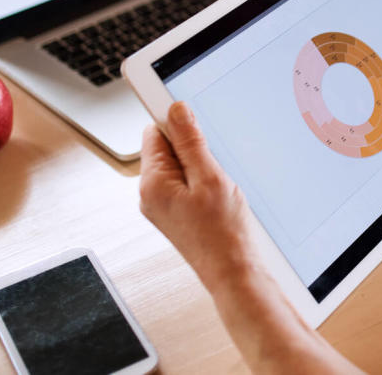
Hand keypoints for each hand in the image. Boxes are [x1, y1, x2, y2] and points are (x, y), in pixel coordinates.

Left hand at [139, 102, 253, 281]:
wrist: (231, 270)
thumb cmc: (222, 233)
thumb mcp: (210, 177)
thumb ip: (190, 142)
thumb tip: (176, 110)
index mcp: (153, 183)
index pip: (155, 132)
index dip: (177, 123)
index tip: (193, 117)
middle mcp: (150, 194)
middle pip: (166, 148)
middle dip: (192, 148)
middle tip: (214, 165)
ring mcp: (161, 205)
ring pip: (178, 166)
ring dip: (199, 166)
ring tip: (218, 186)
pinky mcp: (174, 212)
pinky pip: (184, 183)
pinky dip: (201, 182)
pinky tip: (217, 196)